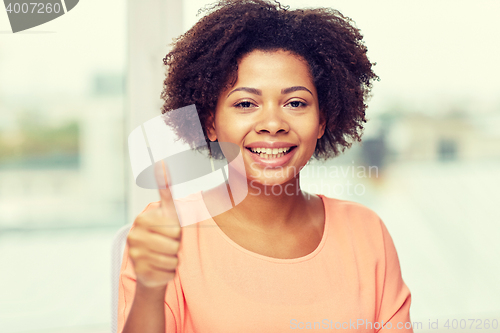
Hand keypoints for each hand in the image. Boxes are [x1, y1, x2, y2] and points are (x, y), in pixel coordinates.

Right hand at [127, 160, 180, 288]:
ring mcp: (136, 255)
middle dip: (177, 245)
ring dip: (174, 259)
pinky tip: (161, 268)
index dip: (177, 231)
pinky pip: (170, 272)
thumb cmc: (164, 235)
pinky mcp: (141, 272)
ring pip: (173, 258)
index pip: (174, 228)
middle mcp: (134, 237)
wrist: (151, 266)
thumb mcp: (167, 213)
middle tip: (168, 245)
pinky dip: (170, 272)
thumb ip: (165, 190)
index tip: (169, 231)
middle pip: (174, 243)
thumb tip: (161, 161)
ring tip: (164, 256)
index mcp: (142, 220)